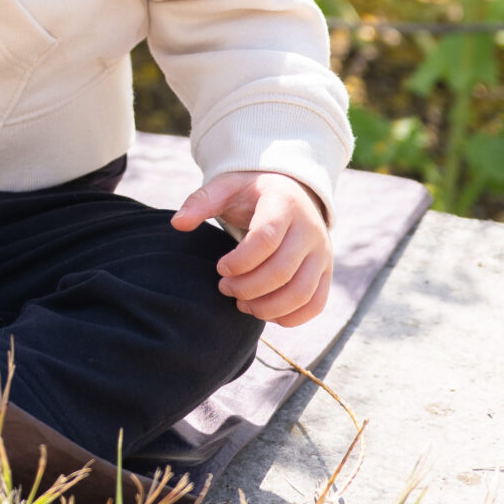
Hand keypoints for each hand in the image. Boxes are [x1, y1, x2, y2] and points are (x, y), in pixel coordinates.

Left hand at [171, 169, 332, 325]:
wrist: (290, 191)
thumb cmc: (252, 192)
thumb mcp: (227, 186)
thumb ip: (202, 201)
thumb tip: (177, 224)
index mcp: (284, 203)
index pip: (266, 239)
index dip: (239, 261)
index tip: (220, 268)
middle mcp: (310, 229)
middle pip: (282, 271)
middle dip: (248, 287)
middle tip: (225, 288)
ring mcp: (322, 253)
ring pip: (301, 293)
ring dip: (267, 307)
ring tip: (242, 303)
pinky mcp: (326, 271)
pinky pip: (315, 304)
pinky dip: (291, 317)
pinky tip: (264, 312)